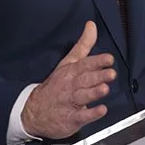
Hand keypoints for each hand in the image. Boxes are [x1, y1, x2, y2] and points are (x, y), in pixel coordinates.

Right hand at [21, 21, 115, 139]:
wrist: (33, 111)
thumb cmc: (56, 85)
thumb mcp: (68, 63)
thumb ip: (83, 45)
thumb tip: (92, 25)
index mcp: (71, 71)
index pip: (85, 64)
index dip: (97, 61)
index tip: (109, 59)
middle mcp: (71, 86)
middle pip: (85, 80)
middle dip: (98, 76)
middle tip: (111, 73)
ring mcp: (70, 102)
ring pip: (83, 96)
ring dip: (94, 92)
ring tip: (105, 89)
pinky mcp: (70, 119)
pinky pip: (81, 116)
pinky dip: (91, 114)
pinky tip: (101, 110)